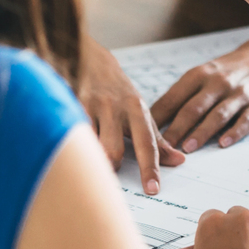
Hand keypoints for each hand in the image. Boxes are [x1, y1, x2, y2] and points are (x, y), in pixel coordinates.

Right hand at [76, 35, 183, 194]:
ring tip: (89, 165)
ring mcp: (91, 105)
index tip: (152, 189)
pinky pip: (71, 133)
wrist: (92, 59)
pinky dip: (72, 145)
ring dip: (91, 159)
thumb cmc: (119, 92)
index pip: (146, 143)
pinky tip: (70, 149)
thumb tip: (178, 161)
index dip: (149, 168)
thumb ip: (156, 139)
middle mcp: (115, 107)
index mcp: (136, 109)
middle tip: (111, 177)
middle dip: (112, 168)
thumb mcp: (140, 112)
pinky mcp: (70, 104)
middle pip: (114, 150)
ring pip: (90, 145)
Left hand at [152, 37, 248, 151]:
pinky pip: (246, 120)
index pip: (174, 97)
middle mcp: (218, 82)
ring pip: (218, 114)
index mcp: (199, 75)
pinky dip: (234, 132)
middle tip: (162, 147)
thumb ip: (181, 96)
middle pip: (194, 107)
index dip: (159, 116)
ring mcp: (239, 93)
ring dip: (202, 131)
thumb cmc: (226, 73)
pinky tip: (223, 143)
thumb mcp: (202, 75)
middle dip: (177, 128)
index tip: (144, 133)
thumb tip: (150, 121)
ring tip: (187, 148)